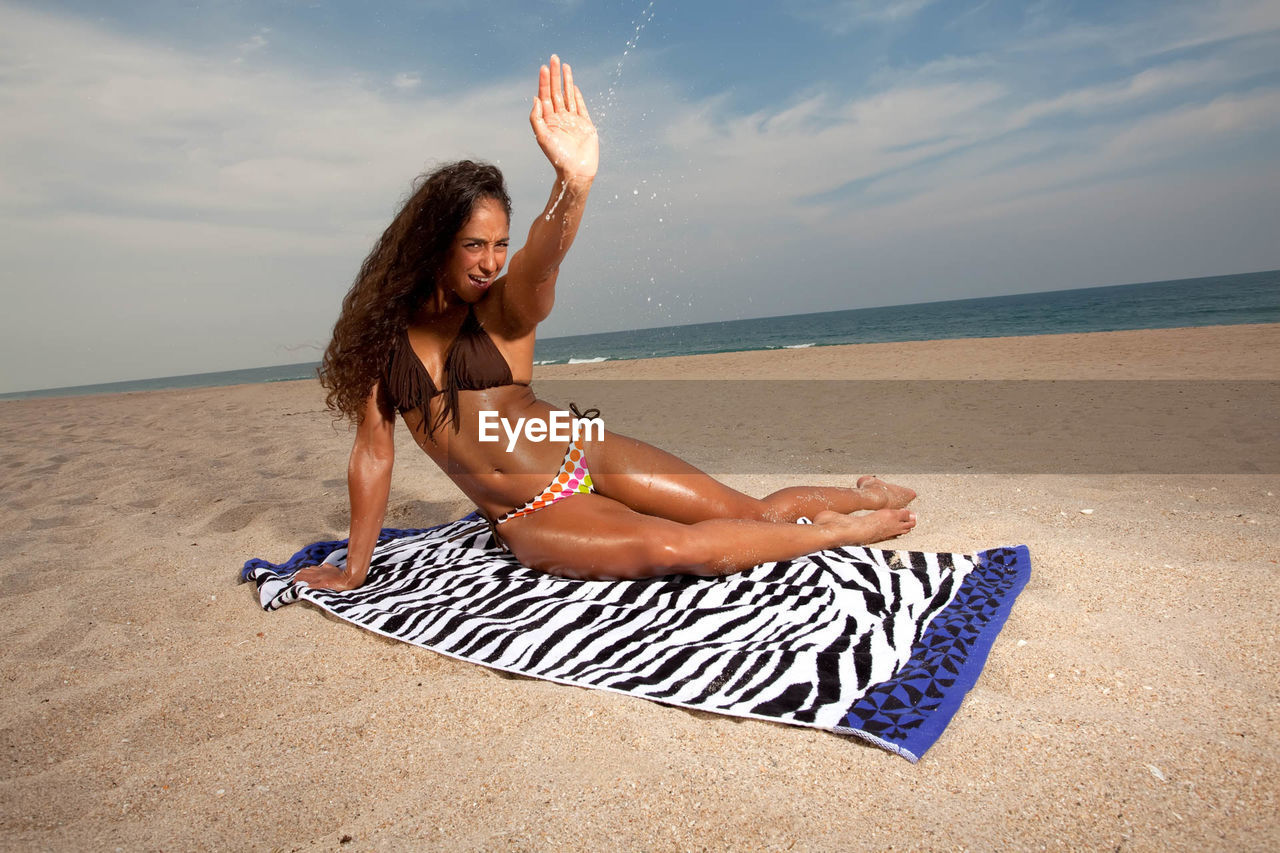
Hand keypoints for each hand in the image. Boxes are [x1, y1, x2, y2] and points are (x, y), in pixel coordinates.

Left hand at [293, 562, 363, 591]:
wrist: (349, 578)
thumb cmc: (342, 574)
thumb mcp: (334, 568)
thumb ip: (328, 567)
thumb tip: (324, 565)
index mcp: (322, 570)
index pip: (308, 570)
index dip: (302, 573)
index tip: (297, 576)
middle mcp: (320, 573)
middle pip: (305, 573)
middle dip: (298, 577)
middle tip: (293, 580)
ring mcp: (321, 578)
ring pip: (307, 578)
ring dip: (300, 580)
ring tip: (294, 583)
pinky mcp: (324, 584)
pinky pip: (313, 585)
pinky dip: (308, 587)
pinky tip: (303, 589)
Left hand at [530, 54, 597, 179]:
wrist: (576, 170)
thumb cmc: (558, 157)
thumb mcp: (542, 137)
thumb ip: (537, 118)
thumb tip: (535, 99)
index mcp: (548, 120)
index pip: (545, 96)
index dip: (544, 81)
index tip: (544, 67)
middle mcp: (559, 118)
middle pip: (556, 91)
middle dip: (555, 75)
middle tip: (554, 58)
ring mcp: (572, 120)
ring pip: (568, 96)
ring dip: (566, 81)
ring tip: (565, 66)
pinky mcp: (585, 124)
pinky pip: (580, 106)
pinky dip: (576, 96)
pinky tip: (573, 86)